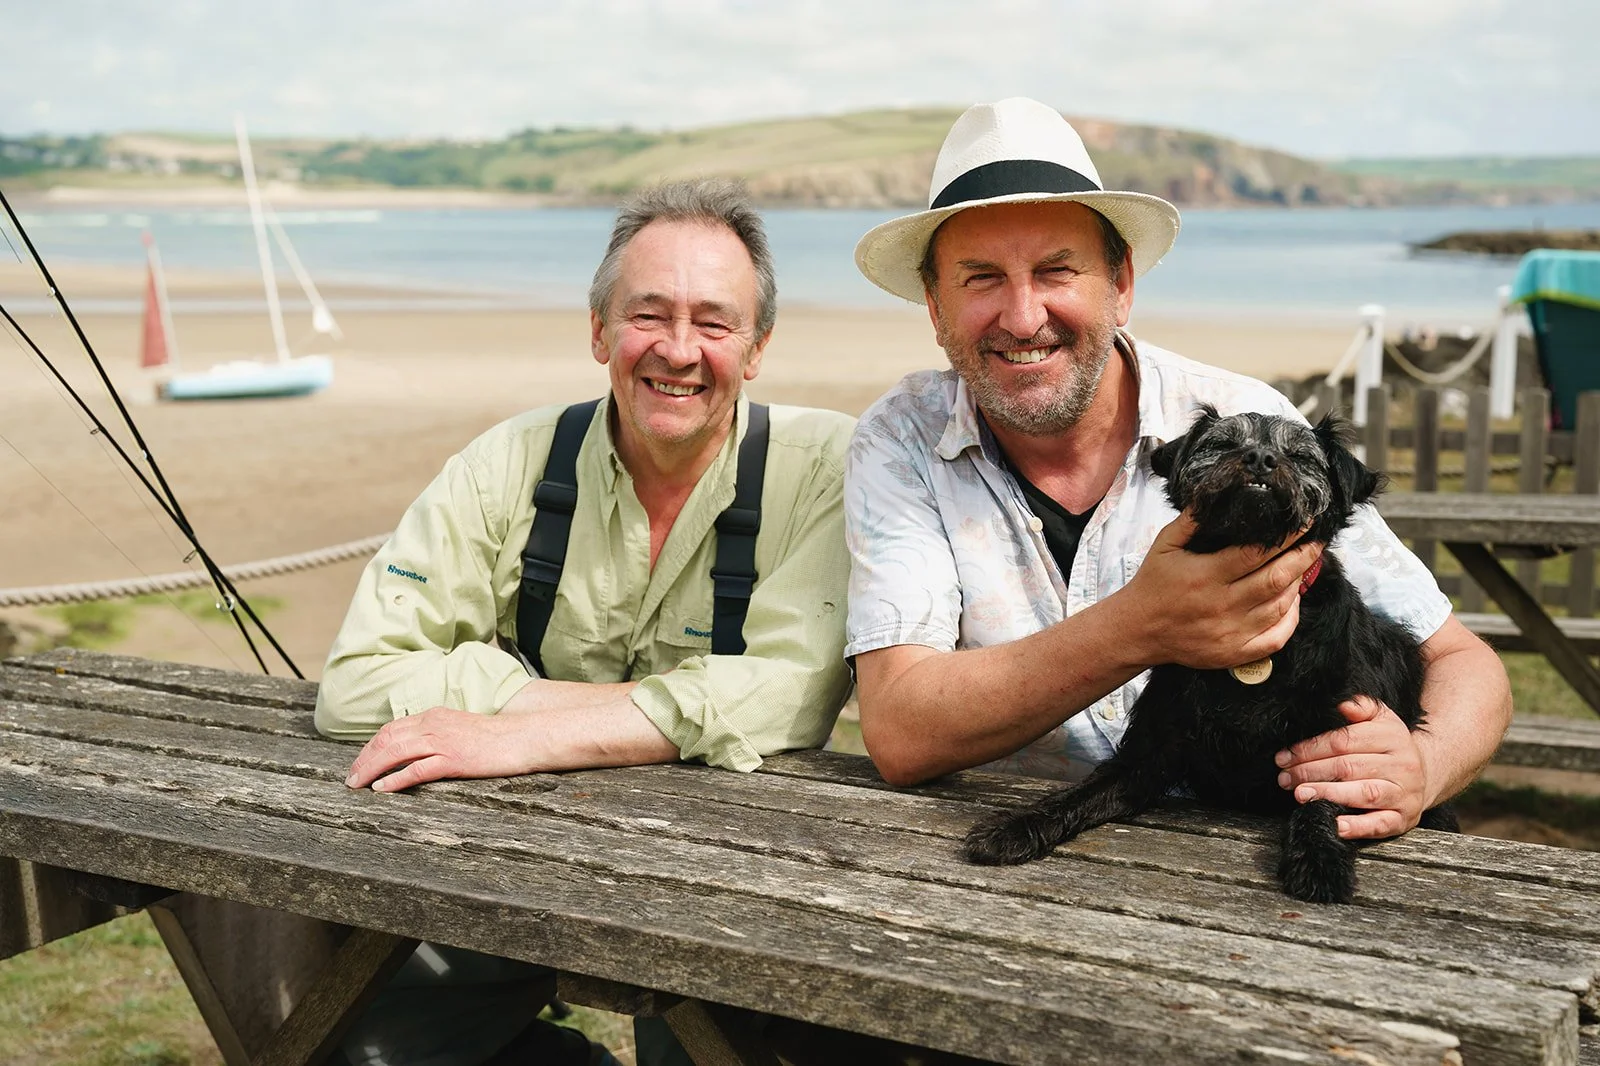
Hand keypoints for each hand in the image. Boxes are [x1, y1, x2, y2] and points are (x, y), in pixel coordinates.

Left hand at [345, 707, 534, 791]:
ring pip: (395, 752)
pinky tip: (381, 788)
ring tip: (357, 784)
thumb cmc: (497, 738)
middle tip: (350, 778)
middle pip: (387, 739)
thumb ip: (438, 734)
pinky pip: (416, 769)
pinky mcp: (454, 759)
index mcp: (434, 716)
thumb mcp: (460, 729)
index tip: (360, 763)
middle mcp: (433, 724)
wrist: (525, 736)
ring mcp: (443, 741)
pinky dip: (395, 779)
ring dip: (371, 769)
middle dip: (363, 759)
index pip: (392, 729)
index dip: (371, 746)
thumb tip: (417, 750)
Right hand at [1121, 511, 1320, 670]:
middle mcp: (1221, 604)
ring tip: (1304, 566)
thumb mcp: (1165, 545)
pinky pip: (1275, 638)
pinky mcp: (1234, 653)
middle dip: (1302, 558)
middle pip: (1276, 579)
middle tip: (1316, 543)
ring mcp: (1230, 632)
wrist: (1137, 629)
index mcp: (1205, 575)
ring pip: (1280, 606)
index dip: (1286, 537)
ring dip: (1297, 584)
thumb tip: (1216, 493)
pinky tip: (1292, 601)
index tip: (1304, 523)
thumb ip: (1191, 520)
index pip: (1257, 552)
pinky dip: (1291, 619)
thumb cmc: (1153, 584)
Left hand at [1274, 696, 1430, 838]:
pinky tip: (1336, 825)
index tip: (1286, 757)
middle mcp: (1401, 764)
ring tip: (1302, 795)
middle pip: (1348, 767)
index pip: (1344, 741)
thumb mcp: (1381, 719)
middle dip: (1311, 772)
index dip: (1311, 749)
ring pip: (1364, 793)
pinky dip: (1357, 826)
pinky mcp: (1404, 818)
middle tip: (1285, 778)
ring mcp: (1405, 793)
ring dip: (1329, 794)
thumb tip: (1342, 704)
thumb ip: (1361, 707)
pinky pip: (1380, 823)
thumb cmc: (1390, 746)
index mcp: (1391, 737)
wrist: (1427, 773)